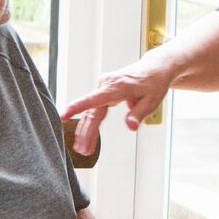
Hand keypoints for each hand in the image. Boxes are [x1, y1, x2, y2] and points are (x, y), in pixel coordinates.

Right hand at [60, 57, 176, 155]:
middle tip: (82, 150)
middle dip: (86, 132)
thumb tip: (130, 127)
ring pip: (92, 111)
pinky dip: (91, 123)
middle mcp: (107, 84)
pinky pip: (95, 108)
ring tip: (83, 149)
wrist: (155, 68)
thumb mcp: (153, 101)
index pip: (95, 99)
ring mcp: (104, 86)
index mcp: (119, 86)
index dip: (77, 107)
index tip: (63, 115)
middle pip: (93, 111)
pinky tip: (86, 137)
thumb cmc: (154, 83)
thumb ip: (139, 114)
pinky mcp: (104, 90)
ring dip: (87, 130)